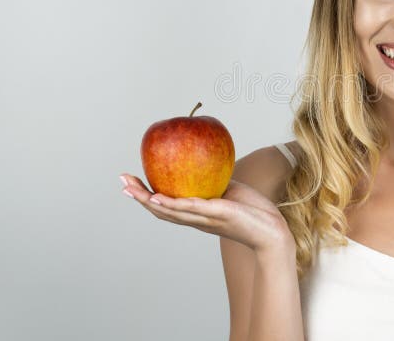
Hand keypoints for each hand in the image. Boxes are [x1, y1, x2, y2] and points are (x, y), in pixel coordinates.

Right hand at [119, 173, 292, 253]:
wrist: (272, 230)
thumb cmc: (253, 211)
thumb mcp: (229, 191)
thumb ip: (214, 181)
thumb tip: (205, 162)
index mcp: (197, 215)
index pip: (166, 206)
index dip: (147, 197)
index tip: (131, 184)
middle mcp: (196, 219)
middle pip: (160, 210)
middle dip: (139, 196)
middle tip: (122, 182)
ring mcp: (205, 219)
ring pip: (170, 212)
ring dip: (148, 201)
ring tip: (131, 189)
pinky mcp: (217, 214)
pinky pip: (191, 208)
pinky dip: (173, 204)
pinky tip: (159, 198)